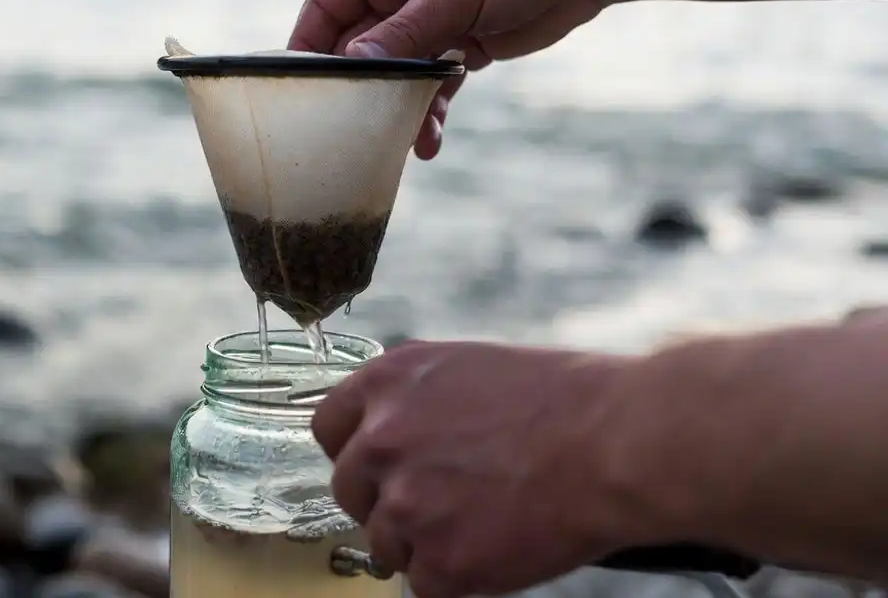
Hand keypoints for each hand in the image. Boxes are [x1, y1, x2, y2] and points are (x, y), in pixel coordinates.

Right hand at [288, 0, 602, 159]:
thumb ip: (400, 36)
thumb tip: (350, 68)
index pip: (326, 7)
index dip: (306, 46)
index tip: (294, 87)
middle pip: (358, 49)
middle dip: (357, 89)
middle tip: (345, 129)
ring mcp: (430, 23)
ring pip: (396, 74)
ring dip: (396, 108)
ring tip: (400, 142)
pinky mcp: (460, 47)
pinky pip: (431, 86)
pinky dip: (430, 111)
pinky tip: (431, 141)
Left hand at [311, 340, 634, 597]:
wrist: (615, 443)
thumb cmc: (563, 399)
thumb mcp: (468, 367)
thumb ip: (415, 398)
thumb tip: (392, 426)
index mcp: (386, 383)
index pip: (328, 427)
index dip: (355, 451)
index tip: (378, 466)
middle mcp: (381, 440)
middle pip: (348, 490)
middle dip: (384, 501)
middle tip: (436, 502)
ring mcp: (405, 504)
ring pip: (384, 543)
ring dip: (422, 542)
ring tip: (481, 523)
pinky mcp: (439, 562)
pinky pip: (424, 585)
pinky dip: (456, 578)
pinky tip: (496, 547)